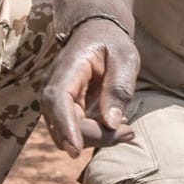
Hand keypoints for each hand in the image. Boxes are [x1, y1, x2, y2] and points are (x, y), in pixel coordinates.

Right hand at [40, 19, 139, 155]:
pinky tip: (117, 127)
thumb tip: (111, 123)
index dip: (65, 126)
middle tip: (129, 132)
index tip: (76, 150)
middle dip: (95, 136)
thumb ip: (118, 88)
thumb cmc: (112, 43)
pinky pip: (74, 132)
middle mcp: (53, 86)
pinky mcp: (63, 111)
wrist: (97, 33)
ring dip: (96, 138)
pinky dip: (95, 135)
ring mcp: (55, 101)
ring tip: (127, 130)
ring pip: (66, 133)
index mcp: (67, 68)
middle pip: (63, 123)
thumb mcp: (125, 58)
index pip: (57, 100)